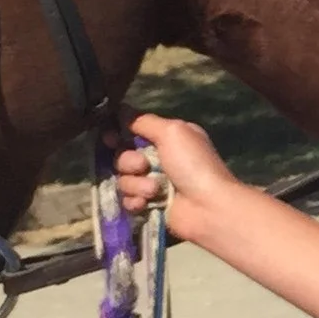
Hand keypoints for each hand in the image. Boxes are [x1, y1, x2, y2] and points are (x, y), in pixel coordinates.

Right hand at [111, 112, 242, 247]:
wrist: (207, 207)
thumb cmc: (193, 164)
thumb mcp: (172, 132)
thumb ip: (144, 121)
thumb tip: (121, 110)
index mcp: (167, 138)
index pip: (132, 131)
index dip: (118, 134)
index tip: (111, 138)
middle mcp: (159, 158)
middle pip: (122, 156)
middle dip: (128, 161)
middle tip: (143, 166)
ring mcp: (153, 183)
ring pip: (123, 179)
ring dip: (136, 183)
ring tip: (154, 189)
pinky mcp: (148, 205)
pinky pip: (127, 200)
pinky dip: (136, 201)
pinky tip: (147, 203)